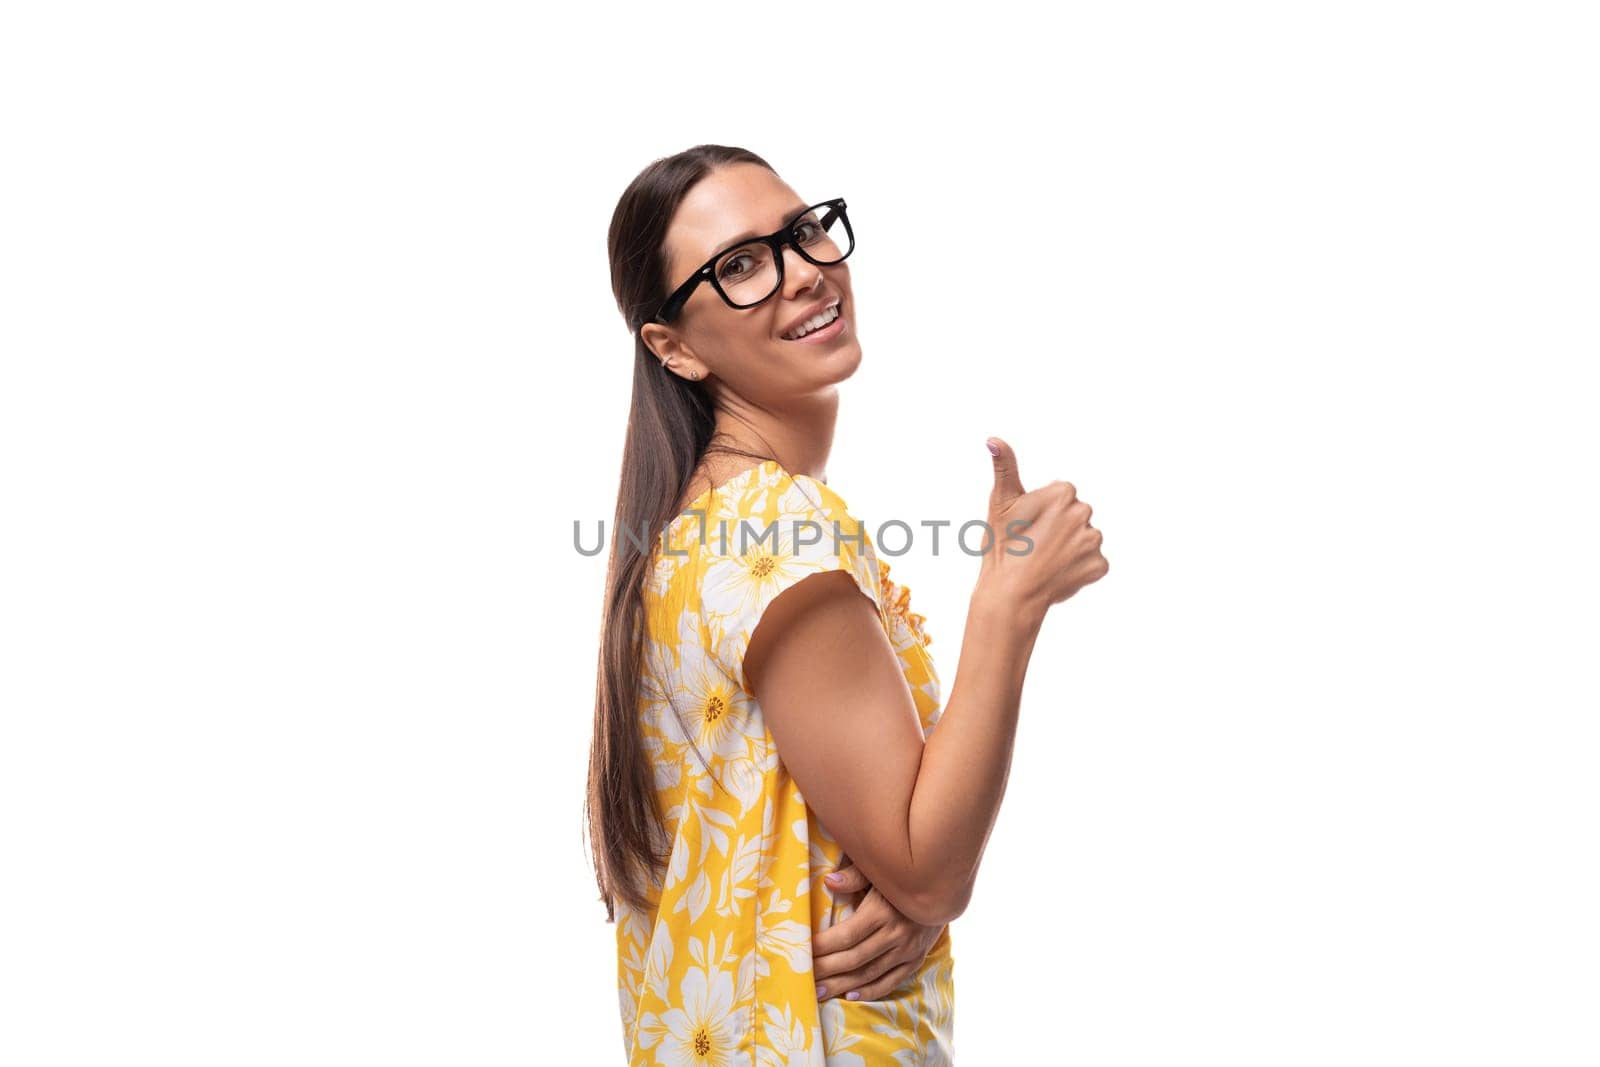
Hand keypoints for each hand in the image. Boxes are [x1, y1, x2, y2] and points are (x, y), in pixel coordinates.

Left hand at [811, 856, 945, 1002]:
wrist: (944, 888)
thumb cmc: (902, 876)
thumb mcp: (880, 870)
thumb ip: (855, 876)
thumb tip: (829, 881)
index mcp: (882, 910)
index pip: (846, 935)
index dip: (822, 946)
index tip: (801, 950)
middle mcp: (896, 934)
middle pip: (854, 958)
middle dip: (825, 969)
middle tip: (802, 977)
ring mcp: (907, 950)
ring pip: (869, 974)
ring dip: (841, 985)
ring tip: (818, 992)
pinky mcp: (916, 960)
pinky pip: (891, 981)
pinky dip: (870, 991)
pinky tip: (850, 995)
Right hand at [979, 436, 1108, 613]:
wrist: (1010, 594)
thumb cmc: (1001, 547)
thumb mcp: (1000, 503)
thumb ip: (1005, 467)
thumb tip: (993, 439)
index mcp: (1063, 492)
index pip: (1060, 496)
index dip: (1042, 512)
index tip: (1028, 526)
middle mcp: (1084, 513)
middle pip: (1074, 516)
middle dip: (1058, 528)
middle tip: (1035, 544)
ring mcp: (1094, 541)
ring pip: (1083, 539)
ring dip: (1069, 548)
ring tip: (1046, 560)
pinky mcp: (1100, 565)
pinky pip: (1092, 562)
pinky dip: (1078, 568)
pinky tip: (1058, 573)